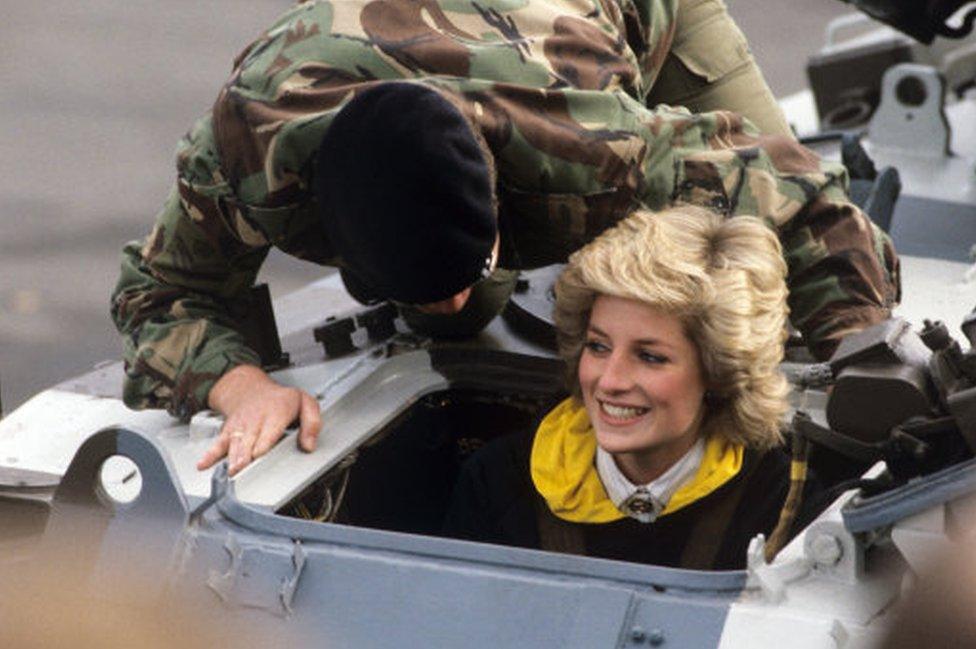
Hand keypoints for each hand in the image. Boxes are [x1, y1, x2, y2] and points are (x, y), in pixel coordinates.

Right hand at [196, 364, 320, 475]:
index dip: (263, 444)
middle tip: (243, 469)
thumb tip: (309, 445)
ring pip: (235, 444)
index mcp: (276, 414)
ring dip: (232, 458)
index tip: (259, 456)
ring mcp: (240, 427)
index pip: (269, 432)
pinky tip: (203, 465)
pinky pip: (218, 443)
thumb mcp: (305, 403)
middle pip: (250, 441)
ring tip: (230, 472)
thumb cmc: (280, 400)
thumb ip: (312, 423)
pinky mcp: (228, 432)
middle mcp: (256, 420)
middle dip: (246, 456)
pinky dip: (209, 454)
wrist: (250, 388)